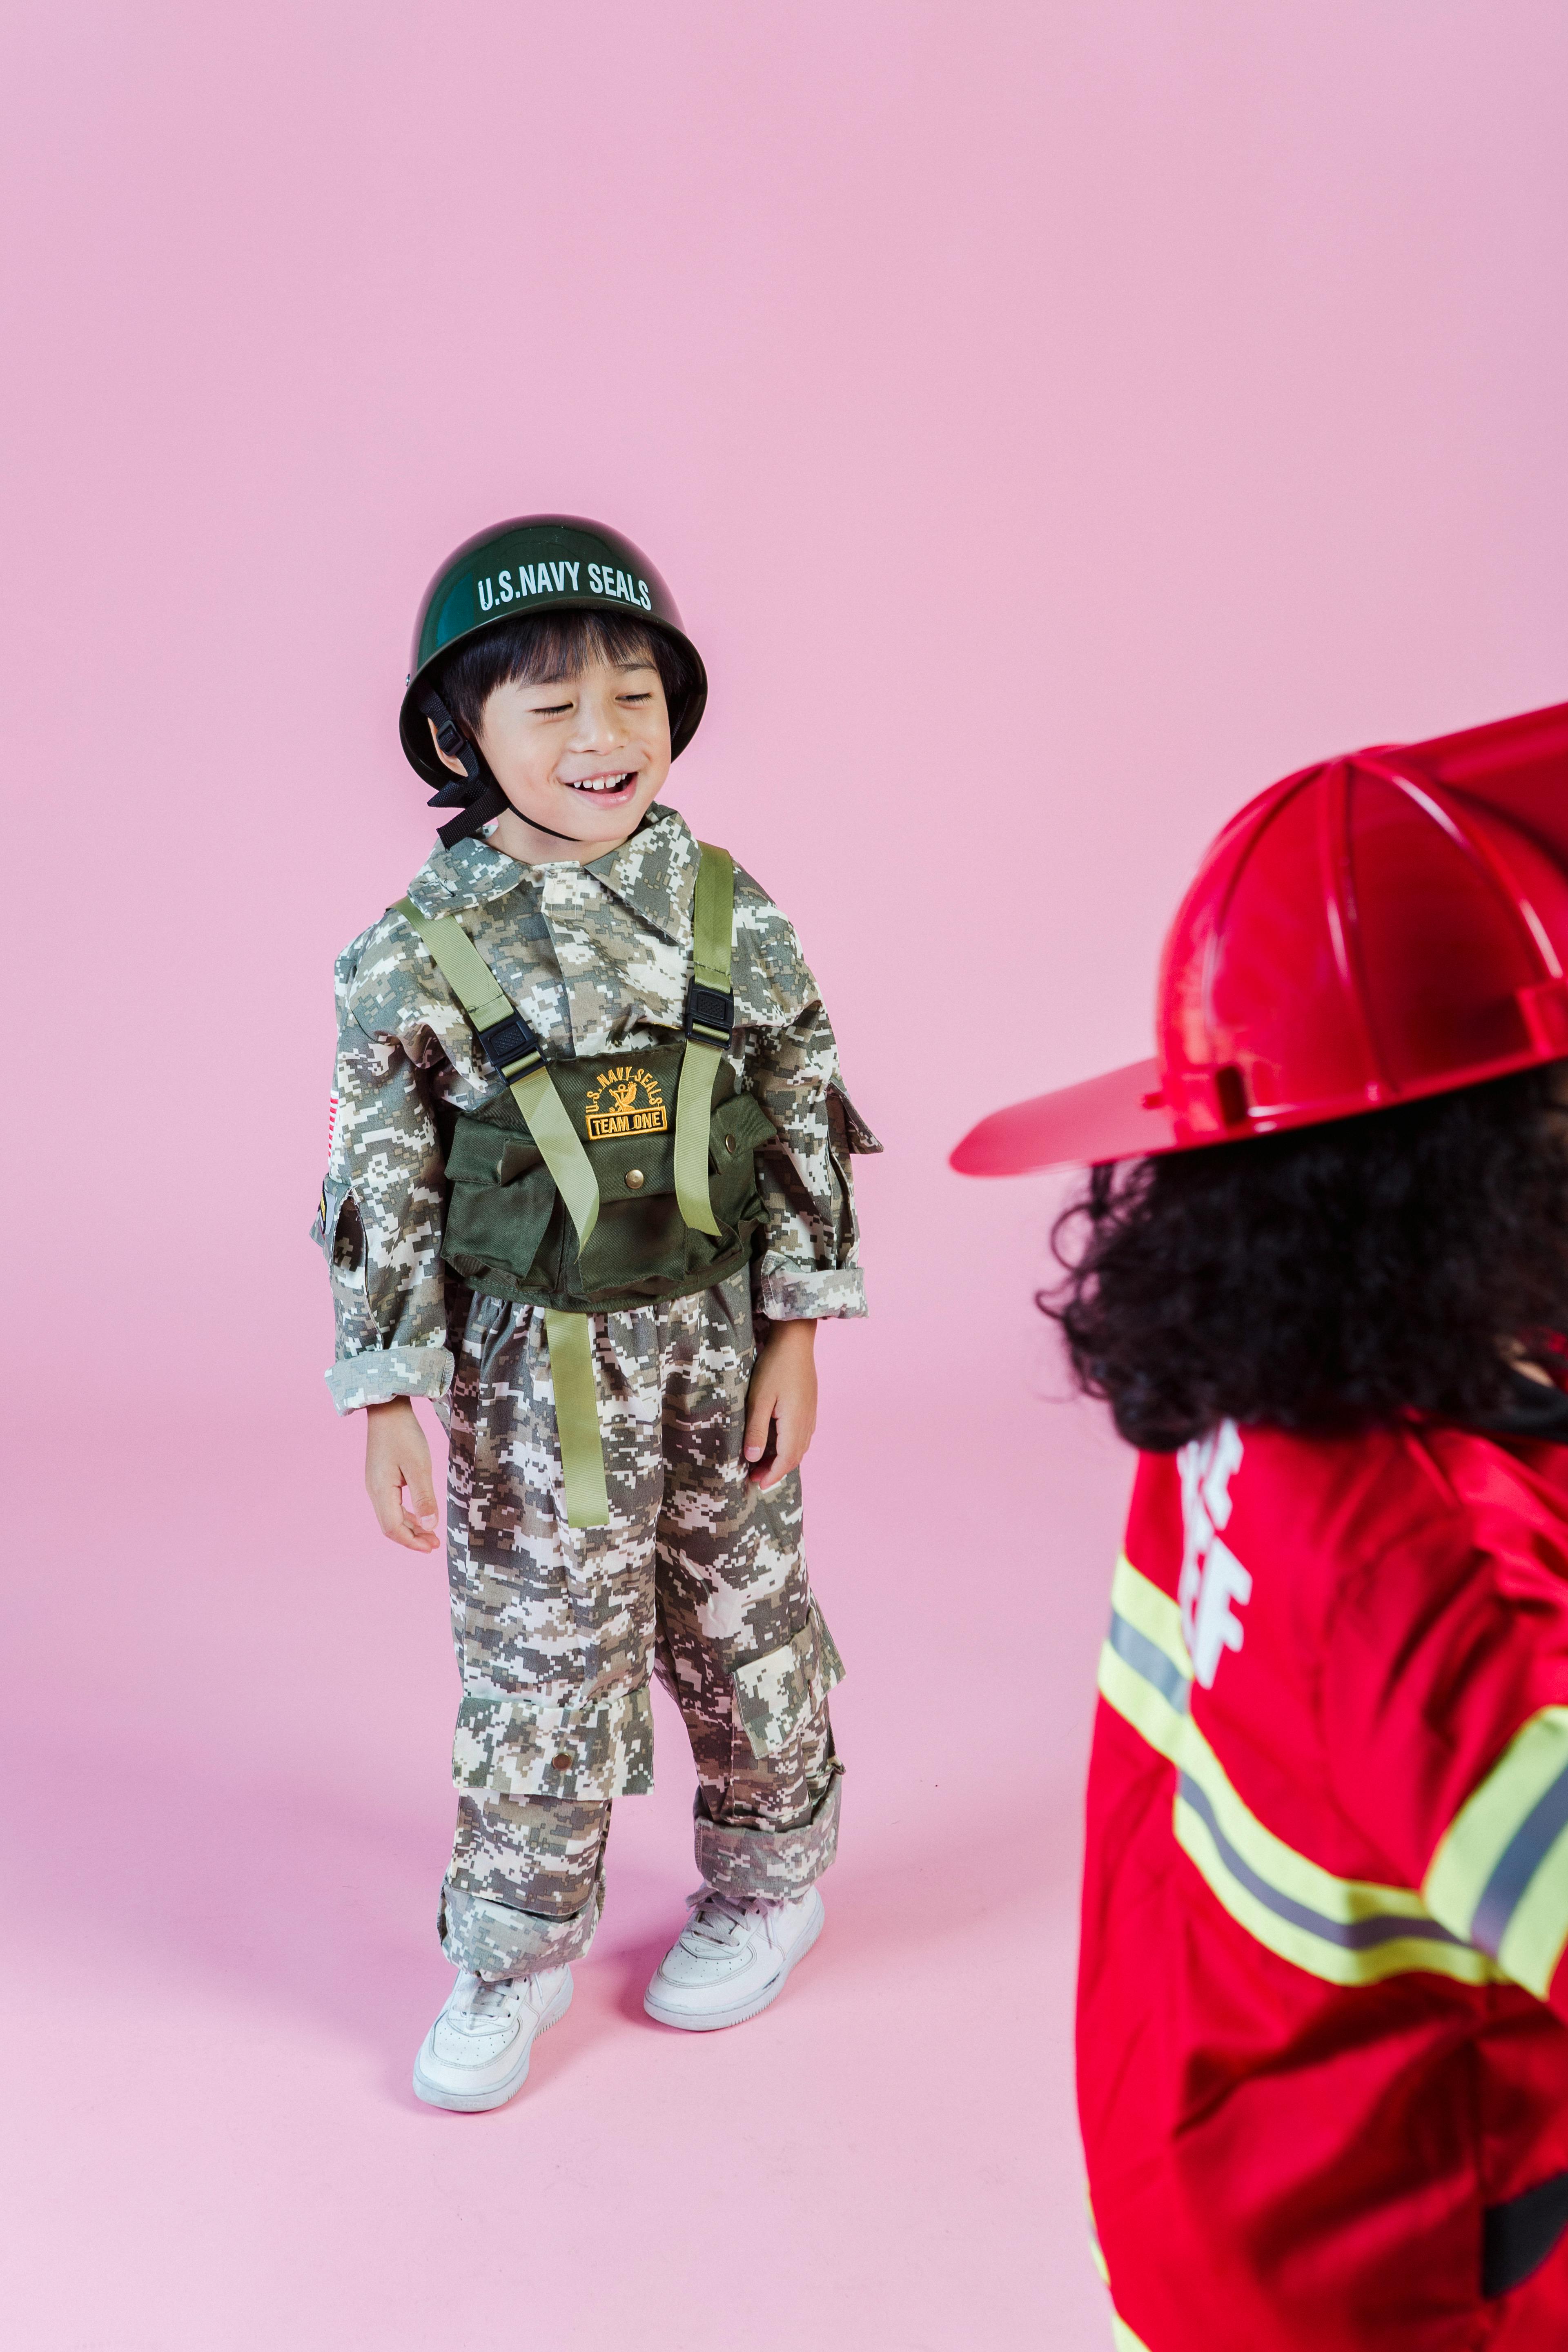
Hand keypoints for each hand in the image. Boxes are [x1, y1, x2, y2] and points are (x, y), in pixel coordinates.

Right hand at [365, 1397, 439, 1551]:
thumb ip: (424, 1497)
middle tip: (435, 1544)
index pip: (393, 1528)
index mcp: (381, 1491)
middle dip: (412, 1538)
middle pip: (390, 1526)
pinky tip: (420, 1516)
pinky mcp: (381, 1478)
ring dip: (411, 1527)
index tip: (432, 1547)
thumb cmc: (404, 1434)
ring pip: (391, 1516)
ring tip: (430, 1534)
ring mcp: (376, 1485)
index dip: (412, 1541)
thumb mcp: (419, 1466)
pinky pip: (392, 1504)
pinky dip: (407, 1514)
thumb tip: (430, 1527)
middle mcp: (374, 1491)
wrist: (388, 1410)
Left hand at [743, 1319, 817, 1488]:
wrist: (795, 1341)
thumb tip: (753, 1459)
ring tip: (762, 1462)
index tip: (757, 1485)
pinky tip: (775, 1441)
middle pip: (794, 1457)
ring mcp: (810, 1414)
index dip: (772, 1475)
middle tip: (754, 1476)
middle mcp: (807, 1422)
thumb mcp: (759, 1400)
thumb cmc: (774, 1367)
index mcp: (796, 1423)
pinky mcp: (809, 1405)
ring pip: (799, 1446)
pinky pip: (801, 1435)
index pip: (786, 1460)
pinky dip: (788, 1445)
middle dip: (776, 1470)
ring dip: (782, 1459)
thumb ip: (757, 1431)